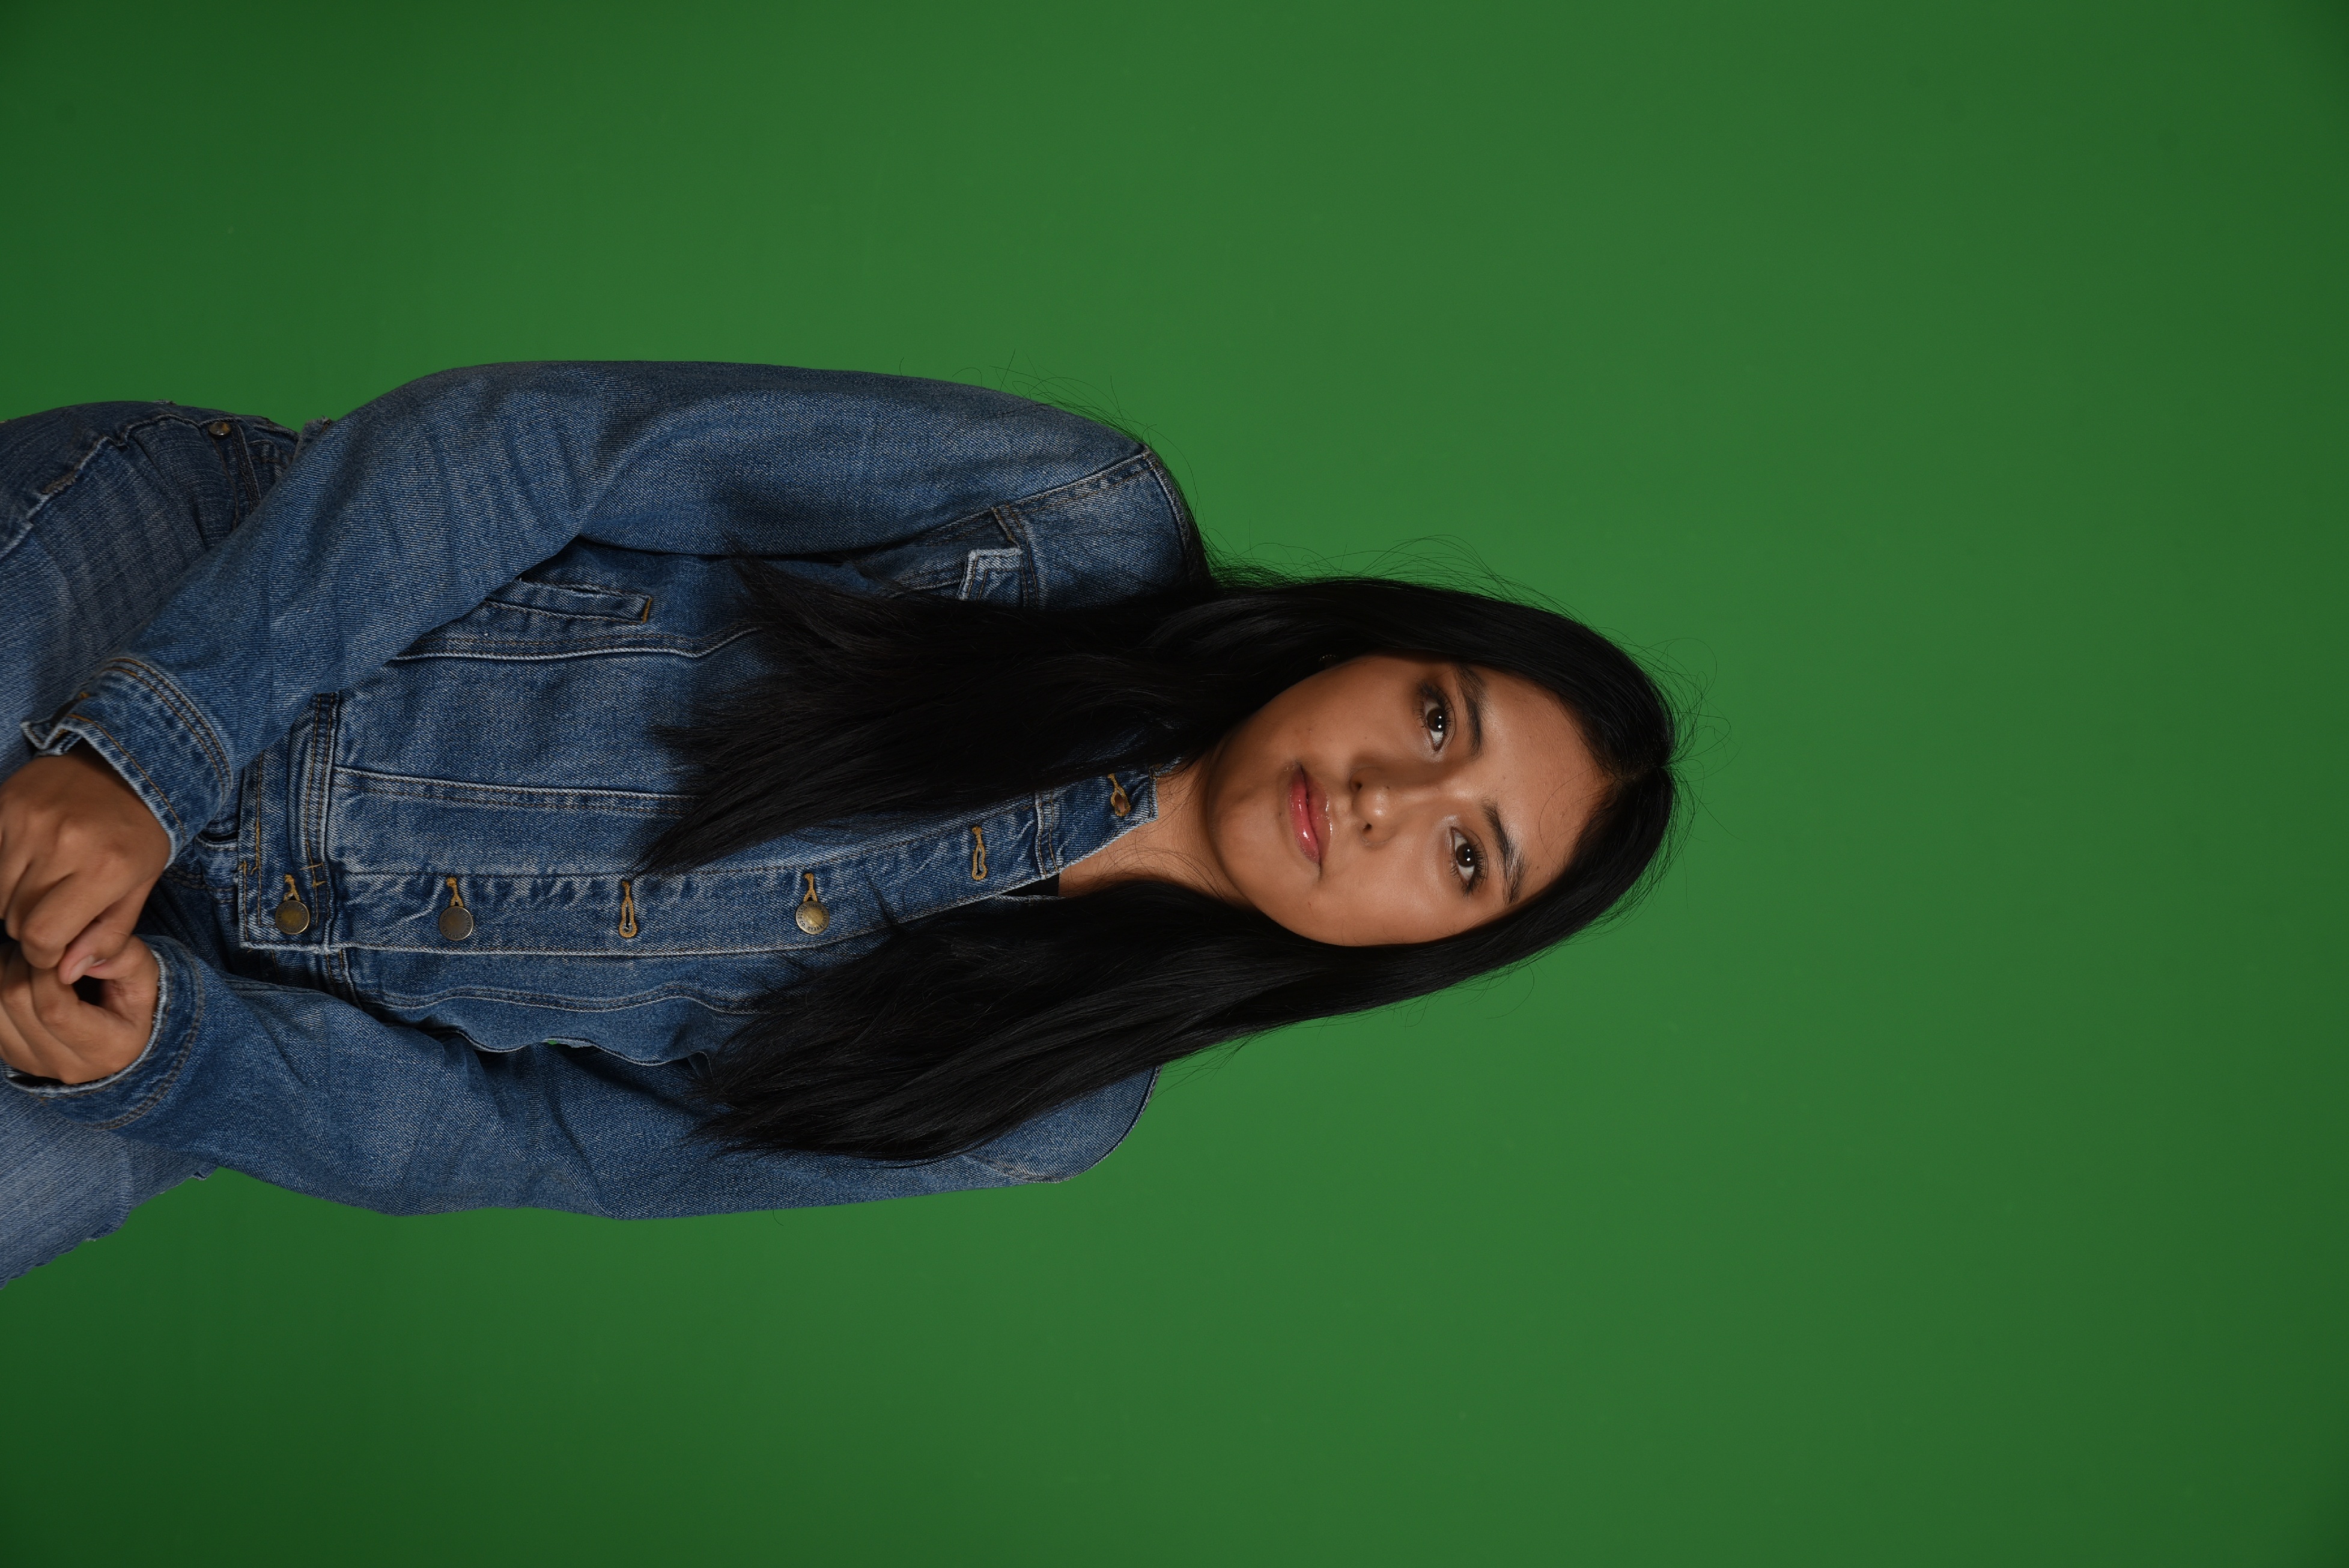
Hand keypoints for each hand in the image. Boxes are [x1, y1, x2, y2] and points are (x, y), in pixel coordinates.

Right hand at [0, 748, 171, 983]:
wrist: (125, 767)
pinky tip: (29, 861)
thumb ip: (107, 935)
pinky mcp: (3, 805)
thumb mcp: (140, 887)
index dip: (44, 955)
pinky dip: (2, 871)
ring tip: (46, 881)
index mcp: (105, 868)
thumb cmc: (137, 835)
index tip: (55, 950)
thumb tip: (66, 973)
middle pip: (15, 919)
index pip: (42, 937)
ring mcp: (27, 822)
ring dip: (14, 900)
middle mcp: (63, 844)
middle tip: (58, 907)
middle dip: (34, 926)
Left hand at [0, 936, 159, 1084]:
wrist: (116, 1036)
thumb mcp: (143, 975)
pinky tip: (18, 973)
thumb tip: (73, 960)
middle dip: (22, 962)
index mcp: (105, 1049)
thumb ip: (121, 959)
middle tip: (41, 944)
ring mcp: (31, 1064)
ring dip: (4, 970)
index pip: (55, 1009)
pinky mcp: (9, 1055)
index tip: (58, 947)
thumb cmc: (130, 1001)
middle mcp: (65, 1065)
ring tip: (28, 957)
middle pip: (18, 1003)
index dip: (46, 969)